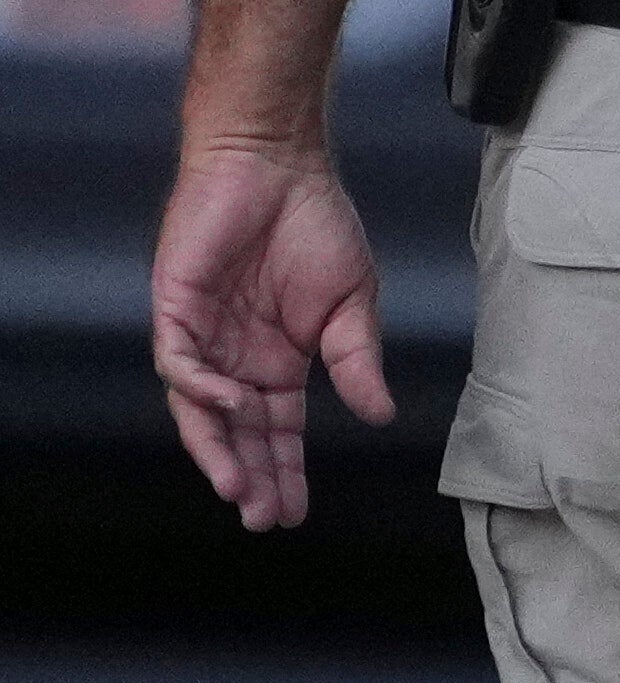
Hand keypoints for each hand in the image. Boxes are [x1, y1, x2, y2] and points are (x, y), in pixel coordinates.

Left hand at [151, 128, 392, 534]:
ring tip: (237, 487)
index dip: (285, 472)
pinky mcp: (175, 309)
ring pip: (198, 410)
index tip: (294, 513)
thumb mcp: (352, 302)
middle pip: (237, 433)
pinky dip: (201, 388)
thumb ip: (358, 360)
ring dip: (216, 450)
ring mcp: (203, 336)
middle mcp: (236, 359)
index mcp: (279, 362)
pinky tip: (232, 403)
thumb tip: (380, 415)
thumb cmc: (316, 224)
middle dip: (250, 476)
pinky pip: (179, 362)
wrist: (277, 165)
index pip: (278, 432)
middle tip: (262, 517)